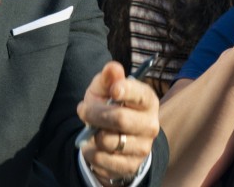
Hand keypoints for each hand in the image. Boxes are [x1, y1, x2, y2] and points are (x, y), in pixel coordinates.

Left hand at [77, 61, 158, 185]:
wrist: (111, 138)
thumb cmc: (109, 106)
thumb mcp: (104, 89)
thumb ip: (108, 77)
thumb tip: (113, 68)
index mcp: (147, 101)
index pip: (140, 95)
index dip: (126, 91)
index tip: (113, 90)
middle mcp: (150, 124)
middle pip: (120, 119)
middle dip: (95, 114)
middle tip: (83, 110)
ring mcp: (143, 147)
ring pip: (108, 141)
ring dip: (92, 134)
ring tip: (92, 129)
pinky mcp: (131, 166)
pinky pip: (102, 159)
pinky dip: (91, 152)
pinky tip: (94, 146)